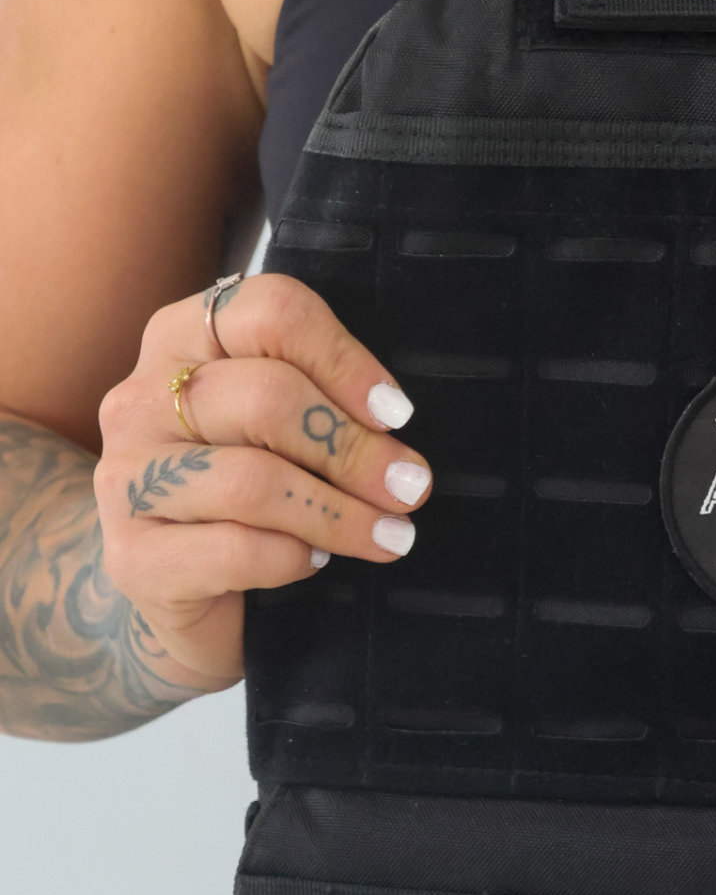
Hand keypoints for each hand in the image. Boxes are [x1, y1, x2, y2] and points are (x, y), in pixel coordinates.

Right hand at [94, 274, 429, 685]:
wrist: (168, 582)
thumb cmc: (241, 482)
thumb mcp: (272, 420)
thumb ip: (317, 396)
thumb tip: (391, 423)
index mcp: (181, 336)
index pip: (270, 312)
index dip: (343, 358)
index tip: (395, 412)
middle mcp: (141, 398)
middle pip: (267, 397)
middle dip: (353, 447)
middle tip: (410, 485)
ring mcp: (126, 477)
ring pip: (254, 480)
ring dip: (340, 512)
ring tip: (391, 533)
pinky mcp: (133, 556)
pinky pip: (237, 550)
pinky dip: (295, 557)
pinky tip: (317, 561)